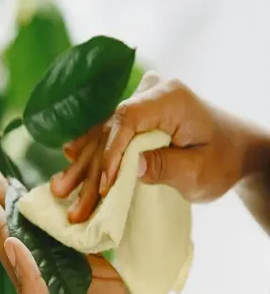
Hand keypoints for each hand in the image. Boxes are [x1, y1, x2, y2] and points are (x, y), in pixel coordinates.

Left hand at [0, 160, 156, 293]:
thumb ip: (30, 288)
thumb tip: (11, 244)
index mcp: (29, 288)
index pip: (5, 243)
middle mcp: (47, 272)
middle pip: (21, 227)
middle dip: (3, 197)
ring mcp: (75, 268)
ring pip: (50, 226)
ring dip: (35, 200)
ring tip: (18, 173)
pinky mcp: (101, 268)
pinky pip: (84, 234)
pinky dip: (73, 214)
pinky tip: (62, 193)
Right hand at [51, 71, 261, 222]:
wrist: (235, 149)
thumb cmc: (222, 160)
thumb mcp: (200, 171)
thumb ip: (167, 167)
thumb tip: (130, 169)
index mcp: (169, 98)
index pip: (127, 119)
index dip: (109, 152)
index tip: (103, 186)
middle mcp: (150, 95)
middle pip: (108, 130)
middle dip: (89, 168)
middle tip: (67, 197)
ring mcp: (141, 105)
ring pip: (103, 134)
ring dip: (83, 165)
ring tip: (59, 188)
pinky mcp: (136, 118)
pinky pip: (107, 133)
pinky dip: (90, 152)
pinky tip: (70, 159)